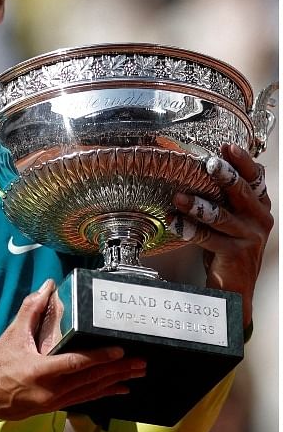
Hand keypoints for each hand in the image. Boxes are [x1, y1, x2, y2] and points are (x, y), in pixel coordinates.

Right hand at [0, 280, 146, 423]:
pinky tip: (119, 390)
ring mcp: (54, 401)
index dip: (100, 357)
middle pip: (91, 380)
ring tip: (137, 374)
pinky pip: (84, 400)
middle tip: (141, 363)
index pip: (76, 363)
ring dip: (115, 382)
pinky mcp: (54, 407)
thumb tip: (47, 287)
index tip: (121, 351)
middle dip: (118, 370)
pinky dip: (102, 393)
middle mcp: (51, 390)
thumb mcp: (12, 336)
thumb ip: (31, 310)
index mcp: (40, 371)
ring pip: (91, 391)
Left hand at [169, 144, 273, 326]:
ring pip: (222, 216)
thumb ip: (222, 197)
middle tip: (208, 164)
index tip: (227, 146)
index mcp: (259, 206)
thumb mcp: (230, 218)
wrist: (235, 285)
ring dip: (198, 205)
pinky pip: (208, 238)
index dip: (242, 161)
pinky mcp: (236, 253)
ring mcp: (250, 236)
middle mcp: (259, 218)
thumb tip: (199, 168)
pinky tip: (173, 221)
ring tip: (179, 197)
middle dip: (225, 176)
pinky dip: (188, 229)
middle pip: (242, 192)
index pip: (255, 178)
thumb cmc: (228, 246)